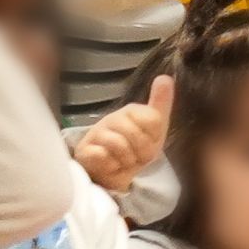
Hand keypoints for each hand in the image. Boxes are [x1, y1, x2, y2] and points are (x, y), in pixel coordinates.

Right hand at [68, 73, 173, 195]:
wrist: (115, 172)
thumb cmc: (136, 147)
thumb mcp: (155, 127)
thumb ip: (161, 103)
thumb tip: (165, 77)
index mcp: (130, 111)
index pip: (154, 120)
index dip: (155, 137)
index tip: (148, 141)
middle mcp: (111, 118)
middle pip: (137, 135)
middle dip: (141, 152)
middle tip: (136, 155)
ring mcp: (95, 133)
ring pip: (120, 146)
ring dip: (126, 160)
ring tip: (123, 160)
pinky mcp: (84, 150)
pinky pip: (103, 157)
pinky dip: (111, 165)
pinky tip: (109, 164)